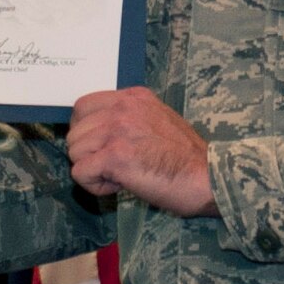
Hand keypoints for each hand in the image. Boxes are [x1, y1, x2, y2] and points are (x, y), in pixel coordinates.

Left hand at [67, 87, 216, 216]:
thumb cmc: (187, 158)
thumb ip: (129, 118)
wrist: (208, 178)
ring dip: (93, 170)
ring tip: (121, 176)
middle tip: (115, 166)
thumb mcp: (158, 120)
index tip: (103, 148)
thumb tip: (97, 132)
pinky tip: (119, 186)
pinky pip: (80, 172)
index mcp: (133, 97)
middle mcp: (123, 108)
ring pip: (75, 151)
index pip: (83, 106)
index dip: (86, 131)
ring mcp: (117, 130)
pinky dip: (95, 186)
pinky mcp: (115, 156)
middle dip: (88, 153)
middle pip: (75, 131)